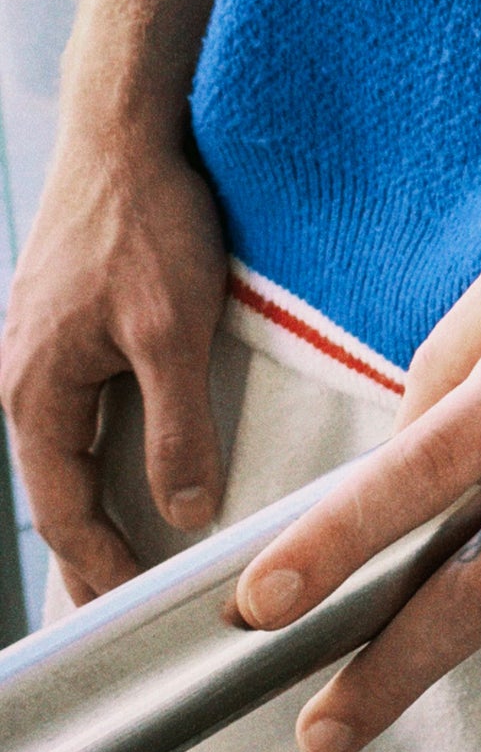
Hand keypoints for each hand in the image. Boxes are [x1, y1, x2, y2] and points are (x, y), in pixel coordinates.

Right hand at [0, 138, 226, 603]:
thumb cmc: (146, 225)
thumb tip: (182, 509)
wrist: (126, 137)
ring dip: (95, 507)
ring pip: (67, 453)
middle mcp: (26, 379)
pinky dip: (101, 455)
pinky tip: (128, 467)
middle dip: (88, 554)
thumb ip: (176, 425)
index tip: (140, 612)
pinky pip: (80, 412)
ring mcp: (43, 350)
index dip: (105, 565)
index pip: (67, 510)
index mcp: (38, 392)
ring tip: (125, 557)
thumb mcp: (173, 332)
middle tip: (117, 614)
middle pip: (58, 491)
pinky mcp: (70, 326)